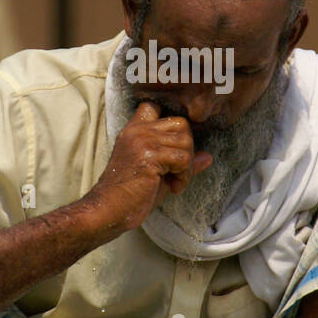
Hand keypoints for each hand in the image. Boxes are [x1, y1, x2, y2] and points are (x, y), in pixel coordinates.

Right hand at [85, 101, 212, 233]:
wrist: (110, 210)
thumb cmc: (131, 194)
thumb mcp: (159, 172)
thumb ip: (180, 160)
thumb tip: (207, 156)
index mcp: (134, 130)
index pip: (155, 106)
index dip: (172, 124)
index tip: (174, 148)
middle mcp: (138, 130)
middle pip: (181, 123)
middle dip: (187, 149)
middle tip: (178, 172)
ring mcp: (143, 140)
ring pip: (185, 140)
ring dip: (187, 166)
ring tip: (174, 181)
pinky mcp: (149, 155)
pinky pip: (183, 158)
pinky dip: (184, 176)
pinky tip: (173, 187)